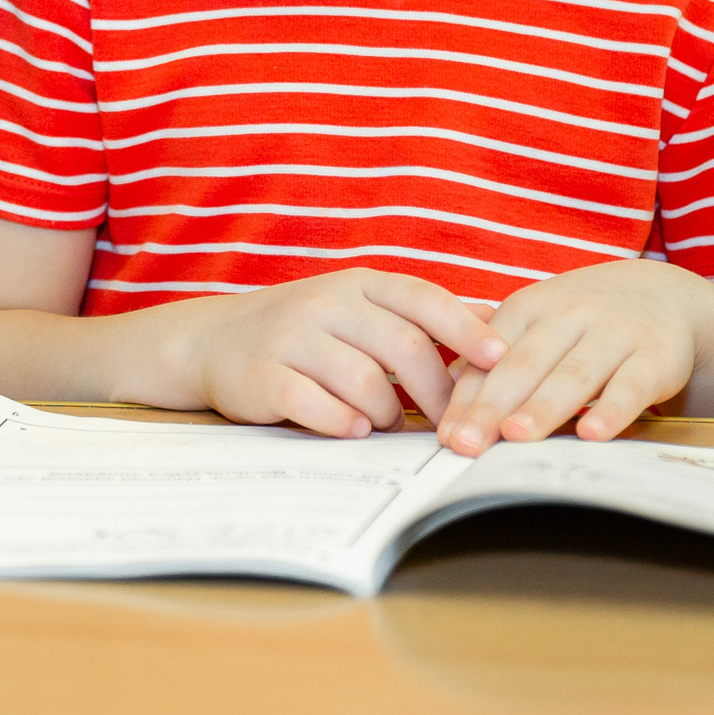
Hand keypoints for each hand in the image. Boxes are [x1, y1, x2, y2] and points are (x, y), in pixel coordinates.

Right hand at [153, 269, 507, 438]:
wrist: (212, 340)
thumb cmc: (304, 331)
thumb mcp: (357, 308)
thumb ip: (417, 316)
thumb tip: (496, 323)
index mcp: (357, 284)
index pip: (422, 298)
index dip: (465, 328)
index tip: (501, 358)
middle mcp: (326, 302)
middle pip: (402, 347)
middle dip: (436, 392)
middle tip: (452, 423)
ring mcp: (291, 337)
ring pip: (363, 381)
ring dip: (388, 414)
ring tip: (388, 426)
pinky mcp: (263, 376)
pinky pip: (314, 404)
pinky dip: (342, 423)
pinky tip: (352, 430)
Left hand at [439, 259, 713, 454]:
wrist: (663, 293)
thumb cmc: (584, 318)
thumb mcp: (537, 320)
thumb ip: (495, 351)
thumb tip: (451, 383)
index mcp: (530, 307)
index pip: (489, 355)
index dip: (466, 396)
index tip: (446, 435)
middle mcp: (568, 315)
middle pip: (524, 365)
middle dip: (492, 406)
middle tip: (467, 444)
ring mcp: (613, 334)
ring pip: (573, 375)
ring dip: (542, 407)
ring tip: (515, 436)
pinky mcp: (655, 356)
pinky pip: (631, 386)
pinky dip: (611, 410)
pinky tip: (591, 434)